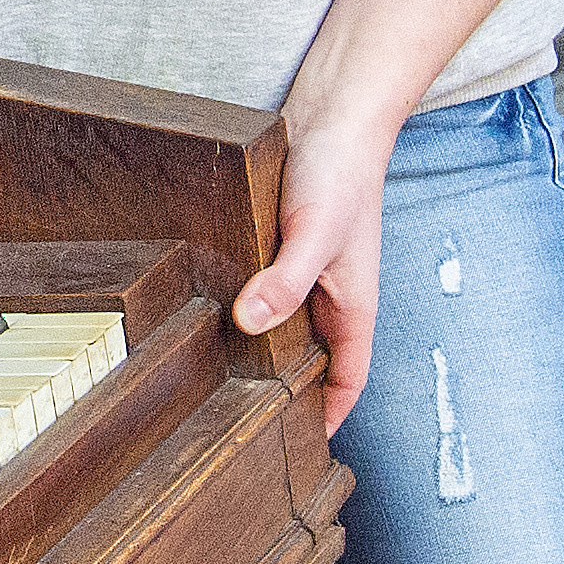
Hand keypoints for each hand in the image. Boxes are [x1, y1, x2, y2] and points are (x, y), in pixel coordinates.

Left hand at [232, 119, 390, 436]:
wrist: (333, 115)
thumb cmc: (339, 175)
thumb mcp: (313, 233)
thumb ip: (286, 280)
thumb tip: (252, 323)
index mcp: (353, 305)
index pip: (347, 378)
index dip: (329, 415)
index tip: (300, 447)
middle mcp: (331, 296)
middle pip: (314, 359)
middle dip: (290, 391)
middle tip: (247, 420)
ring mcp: (306, 272)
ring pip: (286, 326)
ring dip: (263, 348)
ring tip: (218, 378)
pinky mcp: (281, 249)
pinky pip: (268, 291)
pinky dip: (247, 306)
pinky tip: (211, 311)